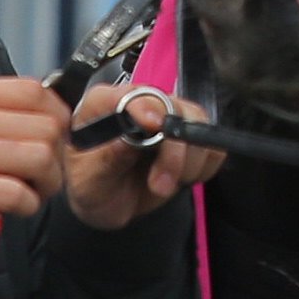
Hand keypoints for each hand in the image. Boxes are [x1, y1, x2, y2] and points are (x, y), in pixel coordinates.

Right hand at [0, 76, 70, 249]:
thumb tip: (57, 113)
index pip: (34, 90)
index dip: (57, 114)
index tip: (54, 137)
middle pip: (45, 126)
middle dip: (55, 155)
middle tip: (41, 174)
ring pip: (41, 158)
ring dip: (47, 182)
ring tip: (31, 191)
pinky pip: (22, 194)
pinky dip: (28, 205)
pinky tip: (14, 207)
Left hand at [60, 82, 224, 230]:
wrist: (106, 203)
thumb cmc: (89, 185)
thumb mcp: (86, 181)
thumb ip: (105, 160)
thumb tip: (128, 140)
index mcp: (105, 102)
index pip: (133, 95)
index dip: (147, 109)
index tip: (154, 129)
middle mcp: (140, 102)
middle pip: (175, 109)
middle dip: (174, 150)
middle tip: (160, 185)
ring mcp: (167, 117)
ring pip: (199, 124)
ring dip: (190, 162)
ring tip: (164, 186)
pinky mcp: (188, 138)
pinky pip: (213, 146)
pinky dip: (204, 167)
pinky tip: (180, 180)